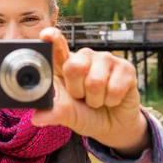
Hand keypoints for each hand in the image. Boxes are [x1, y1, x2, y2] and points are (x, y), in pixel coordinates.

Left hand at [31, 27, 149, 157]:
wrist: (113, 126)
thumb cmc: (85, 114)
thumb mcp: (67, 115)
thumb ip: (53, 113)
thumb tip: (36, 118)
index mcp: (65, 64)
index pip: (57, 47)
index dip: (52, 39)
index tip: (46, 35)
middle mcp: (84, 57)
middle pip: (74, 67)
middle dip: (77, 92)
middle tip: (82, 98)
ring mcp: (106, 59)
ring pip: (95, 82)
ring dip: (95, 100)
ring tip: (98, 99)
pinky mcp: (126, 67)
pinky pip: (114, 88)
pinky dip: (111, 101)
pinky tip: (112, 99)